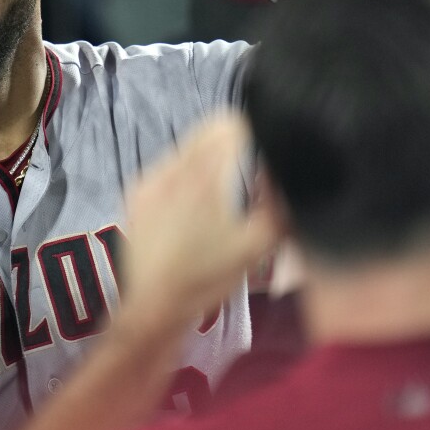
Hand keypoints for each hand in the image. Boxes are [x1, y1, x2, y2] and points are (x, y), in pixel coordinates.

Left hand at [119, 115, 279, 324]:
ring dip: (210, 160)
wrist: (154, 305)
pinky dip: (186, 177)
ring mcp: (150, 178)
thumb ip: (280, 205)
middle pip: (210, 130)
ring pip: (189, 147)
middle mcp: (174, 167)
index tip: (266, 154)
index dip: (255, 134)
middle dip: (234, 146)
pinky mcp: (136, 193)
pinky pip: (168, 167)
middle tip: (249, 176)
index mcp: (206, 175)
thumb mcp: (259, 245)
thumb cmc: (209, 276)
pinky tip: (194, 208)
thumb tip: (292, 179)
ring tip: (223, 195)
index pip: (231, 124)